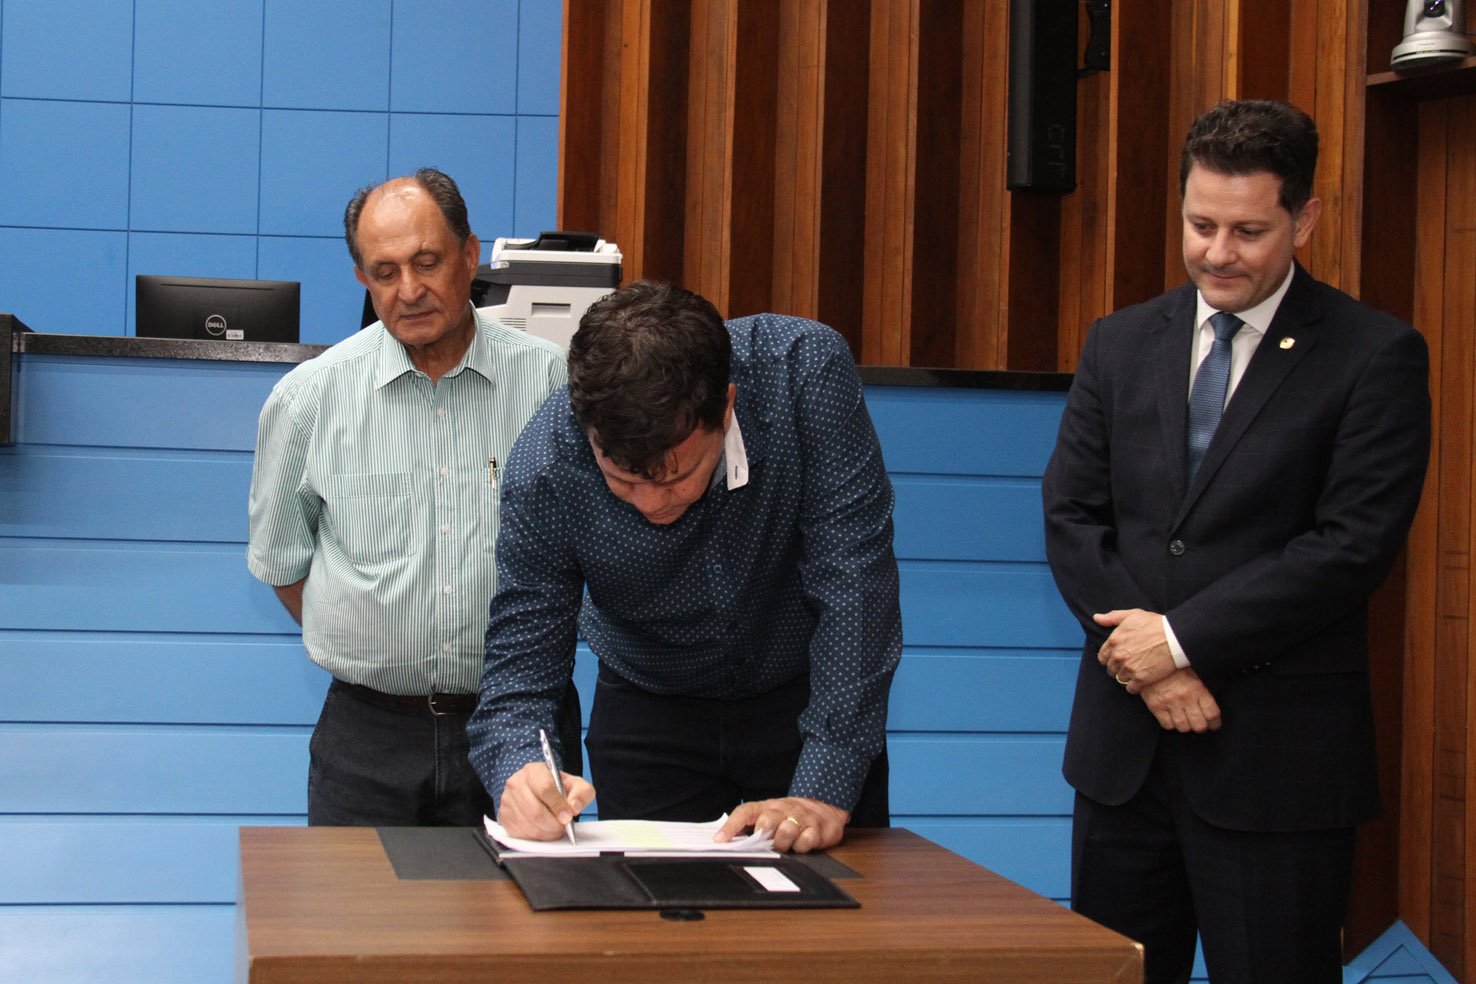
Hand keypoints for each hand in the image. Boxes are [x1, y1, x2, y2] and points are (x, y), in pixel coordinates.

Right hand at [497, 761, 594, 839]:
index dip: (558, 806)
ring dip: (546, 833)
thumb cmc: (557, 787)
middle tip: (563, 828)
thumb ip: (581, 793)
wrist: (538, 790)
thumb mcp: (575, 784)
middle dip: (553, 825)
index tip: (567, 817)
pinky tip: (544, 831)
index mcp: (534, 771)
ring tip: (555, 829)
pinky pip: (521, 833)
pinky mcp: (504, 817)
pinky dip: (536, 837)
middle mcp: (516, 783)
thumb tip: (574, 807)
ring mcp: (507, 800)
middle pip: (535, 811)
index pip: (545, 788)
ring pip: (528, 825)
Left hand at [716, 796, 848, 853]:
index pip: (744, 812)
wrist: (825, 811)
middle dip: (764, 836)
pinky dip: (803, 846)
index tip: (719, 841)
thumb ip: (751, 828)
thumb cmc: (789, 817)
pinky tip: (803, 844)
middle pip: (766, 821)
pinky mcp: (817, 828)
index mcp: (766, 807)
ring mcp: (800, 817)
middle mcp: (782, 810)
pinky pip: (807, 840)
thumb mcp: (770, 817)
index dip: (731, 826)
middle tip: (768, 844)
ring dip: (784, 844)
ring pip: (786, 831)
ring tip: (787, 845)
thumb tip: (726, 842)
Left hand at [1094, 609, 1175, 692]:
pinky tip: (1141, 681)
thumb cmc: (1155, 624)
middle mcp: (1119, 656)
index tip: (1117, 659)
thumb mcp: (1132, 615)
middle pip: (1111, 669)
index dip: (1109, 659)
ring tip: (1136, 673)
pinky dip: (1134, 687)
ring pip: (1120, 679)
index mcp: (1114, 641)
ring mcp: (1129, 668)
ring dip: (1126, 677)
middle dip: (1117, 668)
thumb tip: (1096, 618)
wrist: (1175, 637)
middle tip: (1128, 666)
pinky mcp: (1140, 679)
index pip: (1102, 657)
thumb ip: (1112, 617)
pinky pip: (1130, 689)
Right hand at [1139, 668, 1221, 732]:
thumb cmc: (1174, 667)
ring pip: (1183, 728)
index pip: (1212, 714)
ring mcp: (1169, 703)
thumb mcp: (1194, 673)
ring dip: (1186, 726)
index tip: (1214, 724)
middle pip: (1199, 725)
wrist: (1150, 661)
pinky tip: (1172, 718)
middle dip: (1201, 726)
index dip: (1215, 723)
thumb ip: (1203, 689)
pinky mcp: (1156, 706)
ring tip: (1185, 720)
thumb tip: (1213, 702)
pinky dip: (1171, 724)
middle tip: (1199, 723)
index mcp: (1197, 689)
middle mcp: (1185, 697)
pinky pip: (1167, 725)